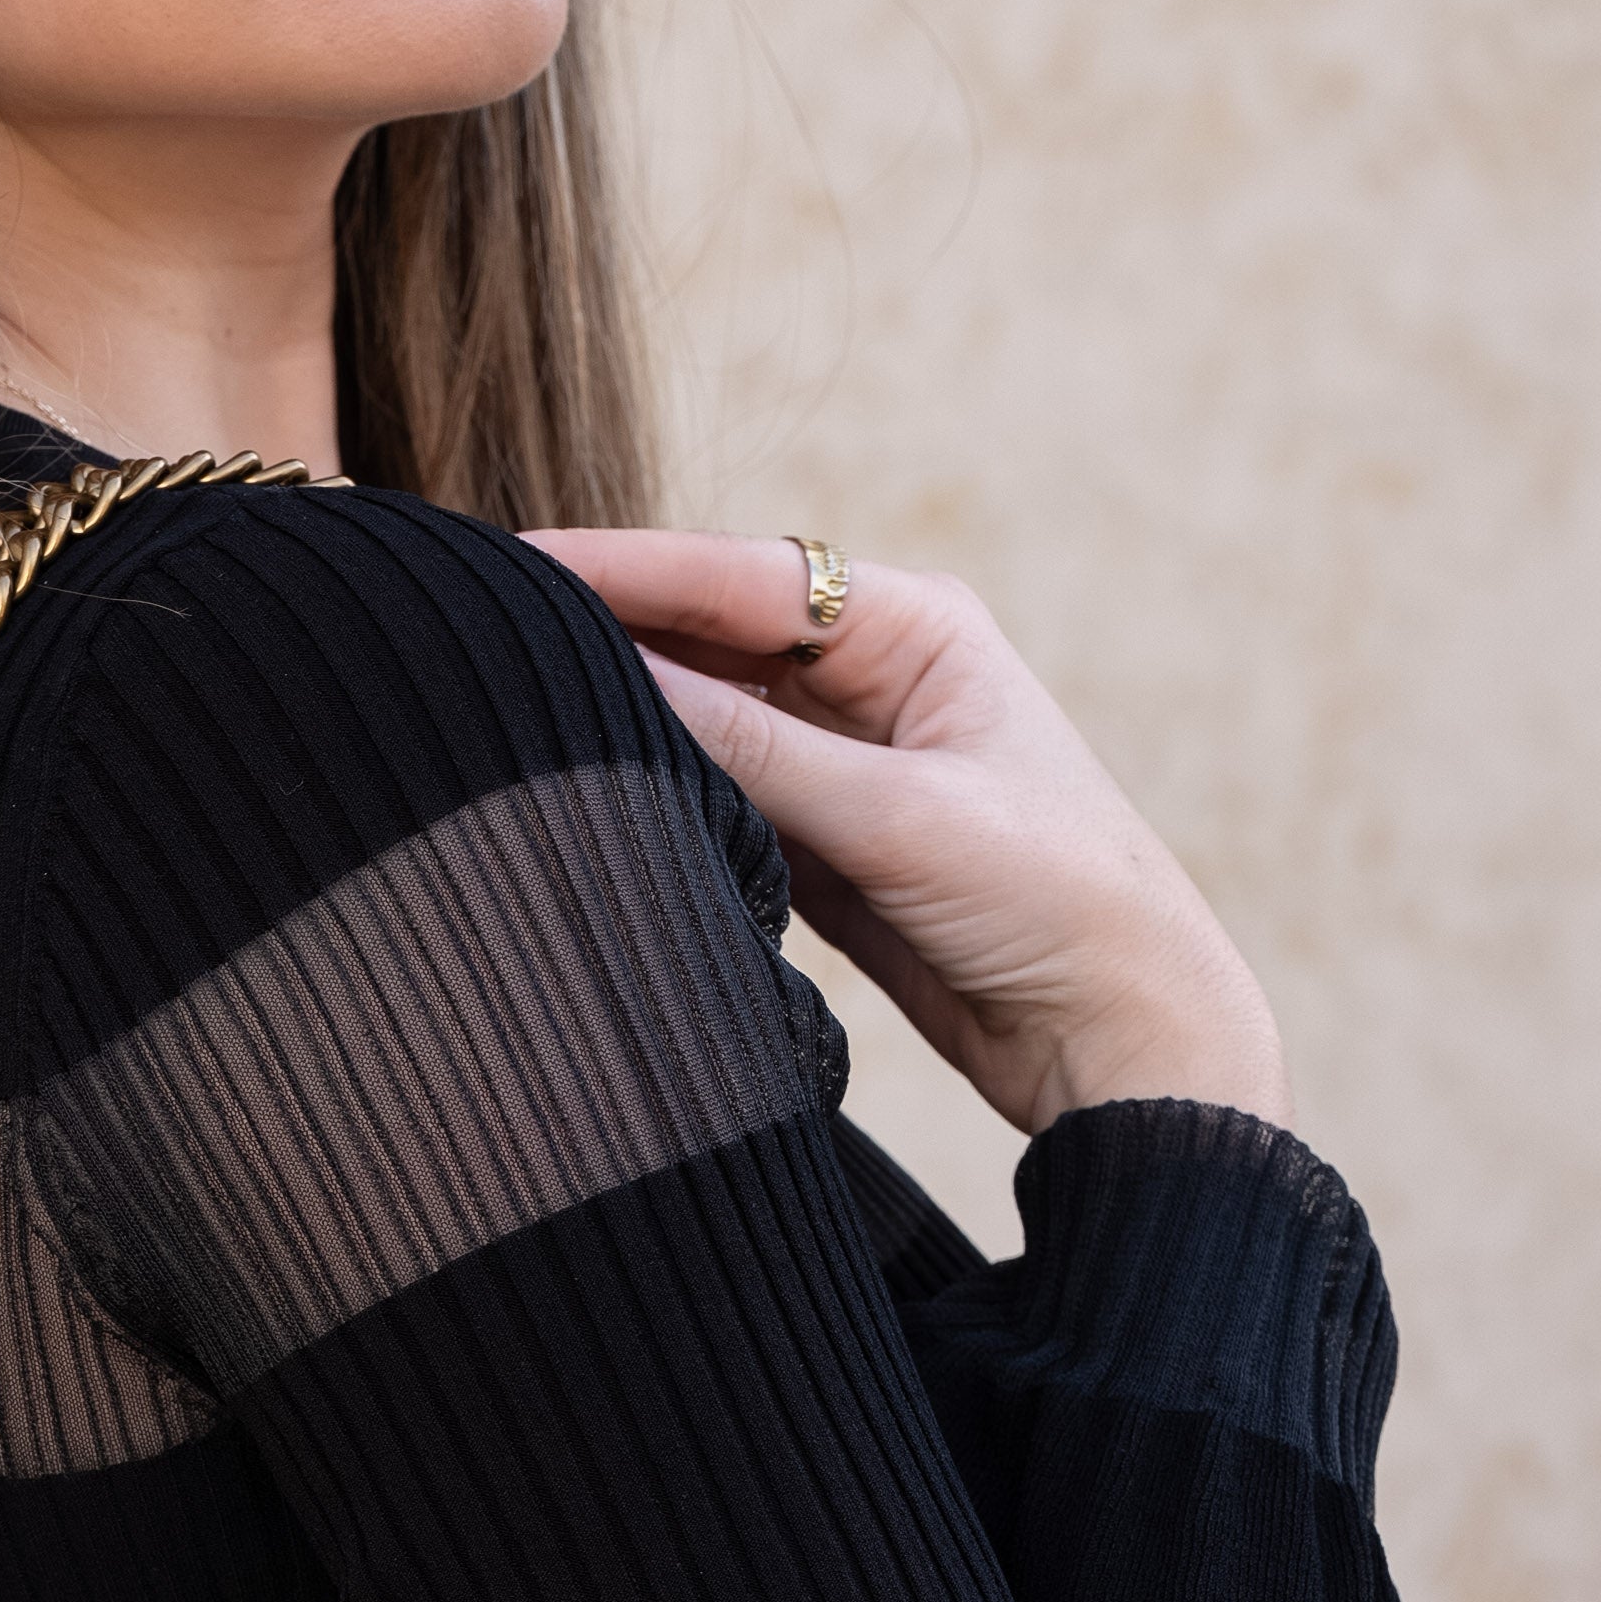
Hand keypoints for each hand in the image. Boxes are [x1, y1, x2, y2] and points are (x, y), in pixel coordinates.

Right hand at [519, 528, 1289, 1138]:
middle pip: (705, 638)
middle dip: (603, 635)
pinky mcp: (821, 849)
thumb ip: (755, 753)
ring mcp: (841, 766)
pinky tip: (580, 801)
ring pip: (700, 724)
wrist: (1121, 1038)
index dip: (616, 569)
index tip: (507, 564)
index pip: (732, 577)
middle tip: (479, 638)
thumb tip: (619, 683)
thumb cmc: (1055, 904)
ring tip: (505, 715)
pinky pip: (715, 802)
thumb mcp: (897, 820)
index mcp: (911, 628)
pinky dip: (659, 799)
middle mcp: (870, 681)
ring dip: (623, 722)